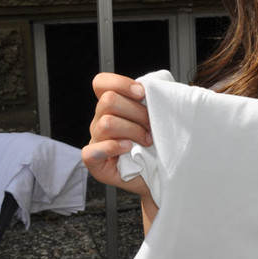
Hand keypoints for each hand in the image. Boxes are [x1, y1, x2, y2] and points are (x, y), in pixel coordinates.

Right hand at [81, 73, 153, 201]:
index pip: (101, 83)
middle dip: (137, 112)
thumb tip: (167, 87)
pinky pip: (91, 152)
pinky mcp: (96, 164)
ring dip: (133, 131)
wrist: (165, 174)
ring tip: (148, 141)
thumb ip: (158, 100)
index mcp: (114, 106)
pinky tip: (128, 148)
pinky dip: (111, 148)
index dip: (120, 84)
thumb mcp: (162, 117)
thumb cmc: (163, 144)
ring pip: (106, 123)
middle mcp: (101, 121)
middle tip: (152, 125)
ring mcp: (96, 142)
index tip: (142, 93)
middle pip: (108, 101)